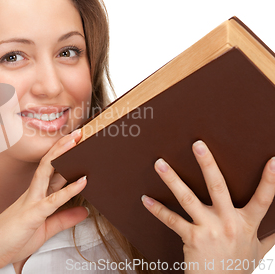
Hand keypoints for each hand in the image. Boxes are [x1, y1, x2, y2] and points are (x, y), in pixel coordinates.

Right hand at [0, 129, 87, 272]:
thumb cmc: (11, 240)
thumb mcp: (45, 229)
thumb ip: (64, 219)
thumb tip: (85, 211)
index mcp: (34, 196)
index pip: (51, 172)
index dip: (63, 157)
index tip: (76, 145)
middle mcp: (32, 194)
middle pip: (48, 164)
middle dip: (62, 147)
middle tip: (78, 133)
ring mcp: (31, 202)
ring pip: (47, 172)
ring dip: (62, 155)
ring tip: (76, 141)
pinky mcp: (32, 214)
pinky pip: (53, 200)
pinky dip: (69, 190)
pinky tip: (82, 181)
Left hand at [141, 140, 274, 273]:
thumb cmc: (237, 267)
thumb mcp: (257, 251)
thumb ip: (269, 236)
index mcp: (247, 223)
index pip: (263, 200)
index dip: (270, 181)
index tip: (272, 161)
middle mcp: (228, 223)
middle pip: (218, 188)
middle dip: (207, 164)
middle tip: (197, 145)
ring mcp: (208, 229)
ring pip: (188, 198)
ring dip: (172, 180)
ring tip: (160, 163)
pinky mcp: (191, 237)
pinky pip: (171, 220)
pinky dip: (157, 209)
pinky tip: (145, 199)